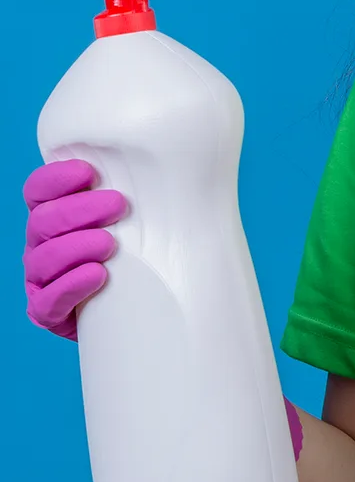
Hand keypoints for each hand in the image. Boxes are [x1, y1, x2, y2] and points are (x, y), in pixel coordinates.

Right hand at [22, 159, 127, 340]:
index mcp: (57, 216)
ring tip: (111, 244)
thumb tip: (189, 167)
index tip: (89, 172)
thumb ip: (144, 196)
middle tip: (118, 205)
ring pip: (42, 259)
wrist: (141, 310)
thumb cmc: (145, 255)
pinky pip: (46, 302)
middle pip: (42, 220)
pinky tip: (98, 275)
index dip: (56, 178)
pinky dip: (71, 286)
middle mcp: (42, 245)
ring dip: (76, 247)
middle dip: (78, 209)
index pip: (39, 189)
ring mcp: (41, 281)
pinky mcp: (47, 314)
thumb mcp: (144, 221)